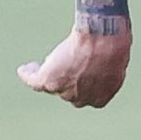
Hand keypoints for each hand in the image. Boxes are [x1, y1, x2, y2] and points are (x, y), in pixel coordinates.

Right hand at [18, 27, 132, 107]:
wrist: (103, 40)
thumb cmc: (115, 46)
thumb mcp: (116, 61)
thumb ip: (106, 68)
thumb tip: (101, 63)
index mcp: (100, 98)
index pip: (86, 95)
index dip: (83, 86)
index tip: (80, 76)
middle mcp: (81, 99)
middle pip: (69, 91)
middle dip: (68, 80)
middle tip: (67, 65)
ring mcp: (63, 90)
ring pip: (51, 84)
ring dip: (48, 74)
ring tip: (45, 64)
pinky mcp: (48, 79)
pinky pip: (33, 80)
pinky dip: (28, 75)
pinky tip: (24, 69)